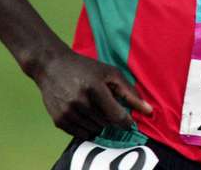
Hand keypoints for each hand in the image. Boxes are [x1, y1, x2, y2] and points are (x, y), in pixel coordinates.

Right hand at [33, 48, 151, 139]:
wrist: (52, 66)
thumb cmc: (86, 68)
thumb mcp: (110, 73)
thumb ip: (130, 92)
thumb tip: (148, 110)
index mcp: (94, 87)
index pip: (116, 115)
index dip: (126, 123)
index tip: (131, 124)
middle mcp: (79, 101)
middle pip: (106, 123)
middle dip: (111, 118)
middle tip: (106, 105)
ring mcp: (67, 111)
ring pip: (94, 129)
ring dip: (99, 123)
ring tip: (94, 107)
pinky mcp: (58, 120)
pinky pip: (80, 134)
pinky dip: (87, 128)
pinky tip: (85, 114)